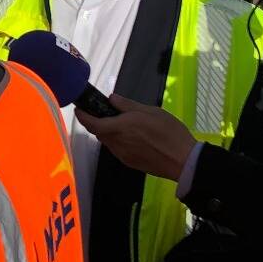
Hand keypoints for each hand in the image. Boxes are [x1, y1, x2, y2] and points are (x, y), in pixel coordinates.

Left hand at [77, 96, 195, 181]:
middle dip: (97, 122)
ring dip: (108, 132)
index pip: (92, 123)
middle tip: (105, 112)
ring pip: (108, 141)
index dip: (83, 116)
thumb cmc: (169, 132)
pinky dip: (118, 141)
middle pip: (99, 132)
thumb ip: (128, 105)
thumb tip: (111, 98)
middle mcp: (117, 142)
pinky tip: (132, 137)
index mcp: (120, 128)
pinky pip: (117, 149)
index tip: (79, 109)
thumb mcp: (150, 111)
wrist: (183, 160)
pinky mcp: (129, 163)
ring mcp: (122, 155)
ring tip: (122, 124)